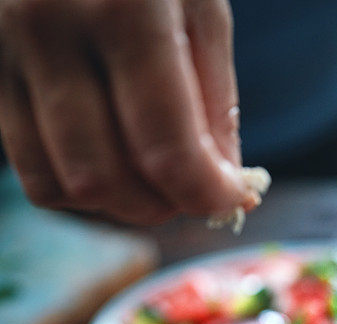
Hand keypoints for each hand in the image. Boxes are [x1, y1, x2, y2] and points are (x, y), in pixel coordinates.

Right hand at [0, 0, 253, 223]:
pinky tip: (109, 164)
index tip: (229, 199)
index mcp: (121, 4)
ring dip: (121, 205)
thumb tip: (223, 185)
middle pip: (107, 178)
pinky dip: (79, 191)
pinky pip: (32, 172)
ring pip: (64, 185)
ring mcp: (4, 52)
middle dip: (162, 205)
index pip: (165, 146)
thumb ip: (214, 96)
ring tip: (153, 181)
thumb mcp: (197, 0)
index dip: (205, 193)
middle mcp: (49, 28)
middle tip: (191, 190)